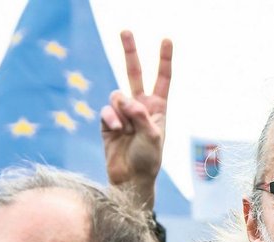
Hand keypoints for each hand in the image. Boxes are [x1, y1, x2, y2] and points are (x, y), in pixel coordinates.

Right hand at [101, 30, 172, 209]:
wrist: (131, 179)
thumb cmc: (148, 160)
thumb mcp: (153, 138)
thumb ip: (142, 117)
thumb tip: (128, 100)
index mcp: (157, 108)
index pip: (162, 79)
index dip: (164, 59)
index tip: (167, 39)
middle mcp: (140, 106)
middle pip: (133, 73)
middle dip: (130, 52)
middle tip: (125, 30)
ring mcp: (123, 113)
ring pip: (116, 95)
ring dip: (121, 109)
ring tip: (126, 128)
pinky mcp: (107, 122)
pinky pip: (106, 110)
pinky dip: (111, 119)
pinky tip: (117, 131)